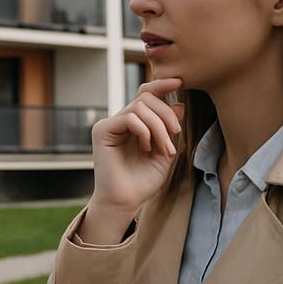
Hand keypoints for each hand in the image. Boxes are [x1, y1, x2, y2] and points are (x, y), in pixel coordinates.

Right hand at [82, 78, 184, 242]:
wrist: (126, 201)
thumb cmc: (143, 181)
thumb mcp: (165, 152)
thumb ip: (170, 130)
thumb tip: (179, 104)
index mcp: (134, 124)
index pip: (146, 95)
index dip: (161, 85)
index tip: (180, 82)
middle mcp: (120, 120)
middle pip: (145, 97)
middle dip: (165, 113)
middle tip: (175, 133)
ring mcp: (110, 124)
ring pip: (140, 107)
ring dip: (159, 127)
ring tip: (164, 149)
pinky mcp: (103, 131)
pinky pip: (130, 118)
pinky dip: (145, 130)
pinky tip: (146, 147)